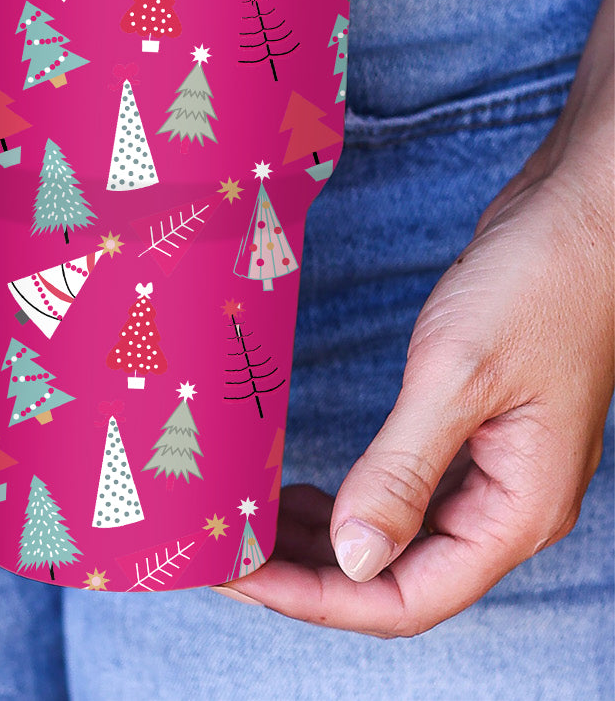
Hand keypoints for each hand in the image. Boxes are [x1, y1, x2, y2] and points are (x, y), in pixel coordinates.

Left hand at [218, 0, 613, 634]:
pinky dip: (354, 497)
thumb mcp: (458, 373)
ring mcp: (497, 466)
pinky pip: (408, 491)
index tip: (242, 576)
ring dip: (327, 541)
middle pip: (402, 577)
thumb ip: (404, 469)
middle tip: (230, 554)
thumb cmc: (539, 280)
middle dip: (312, 574)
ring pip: (402, 538)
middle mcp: (512, 503)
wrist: (583, 211)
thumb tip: (352, 557)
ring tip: (255, 529)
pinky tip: (306, 490)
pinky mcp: (478, 428)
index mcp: (519, 509)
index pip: (407, 597)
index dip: (318, 598)